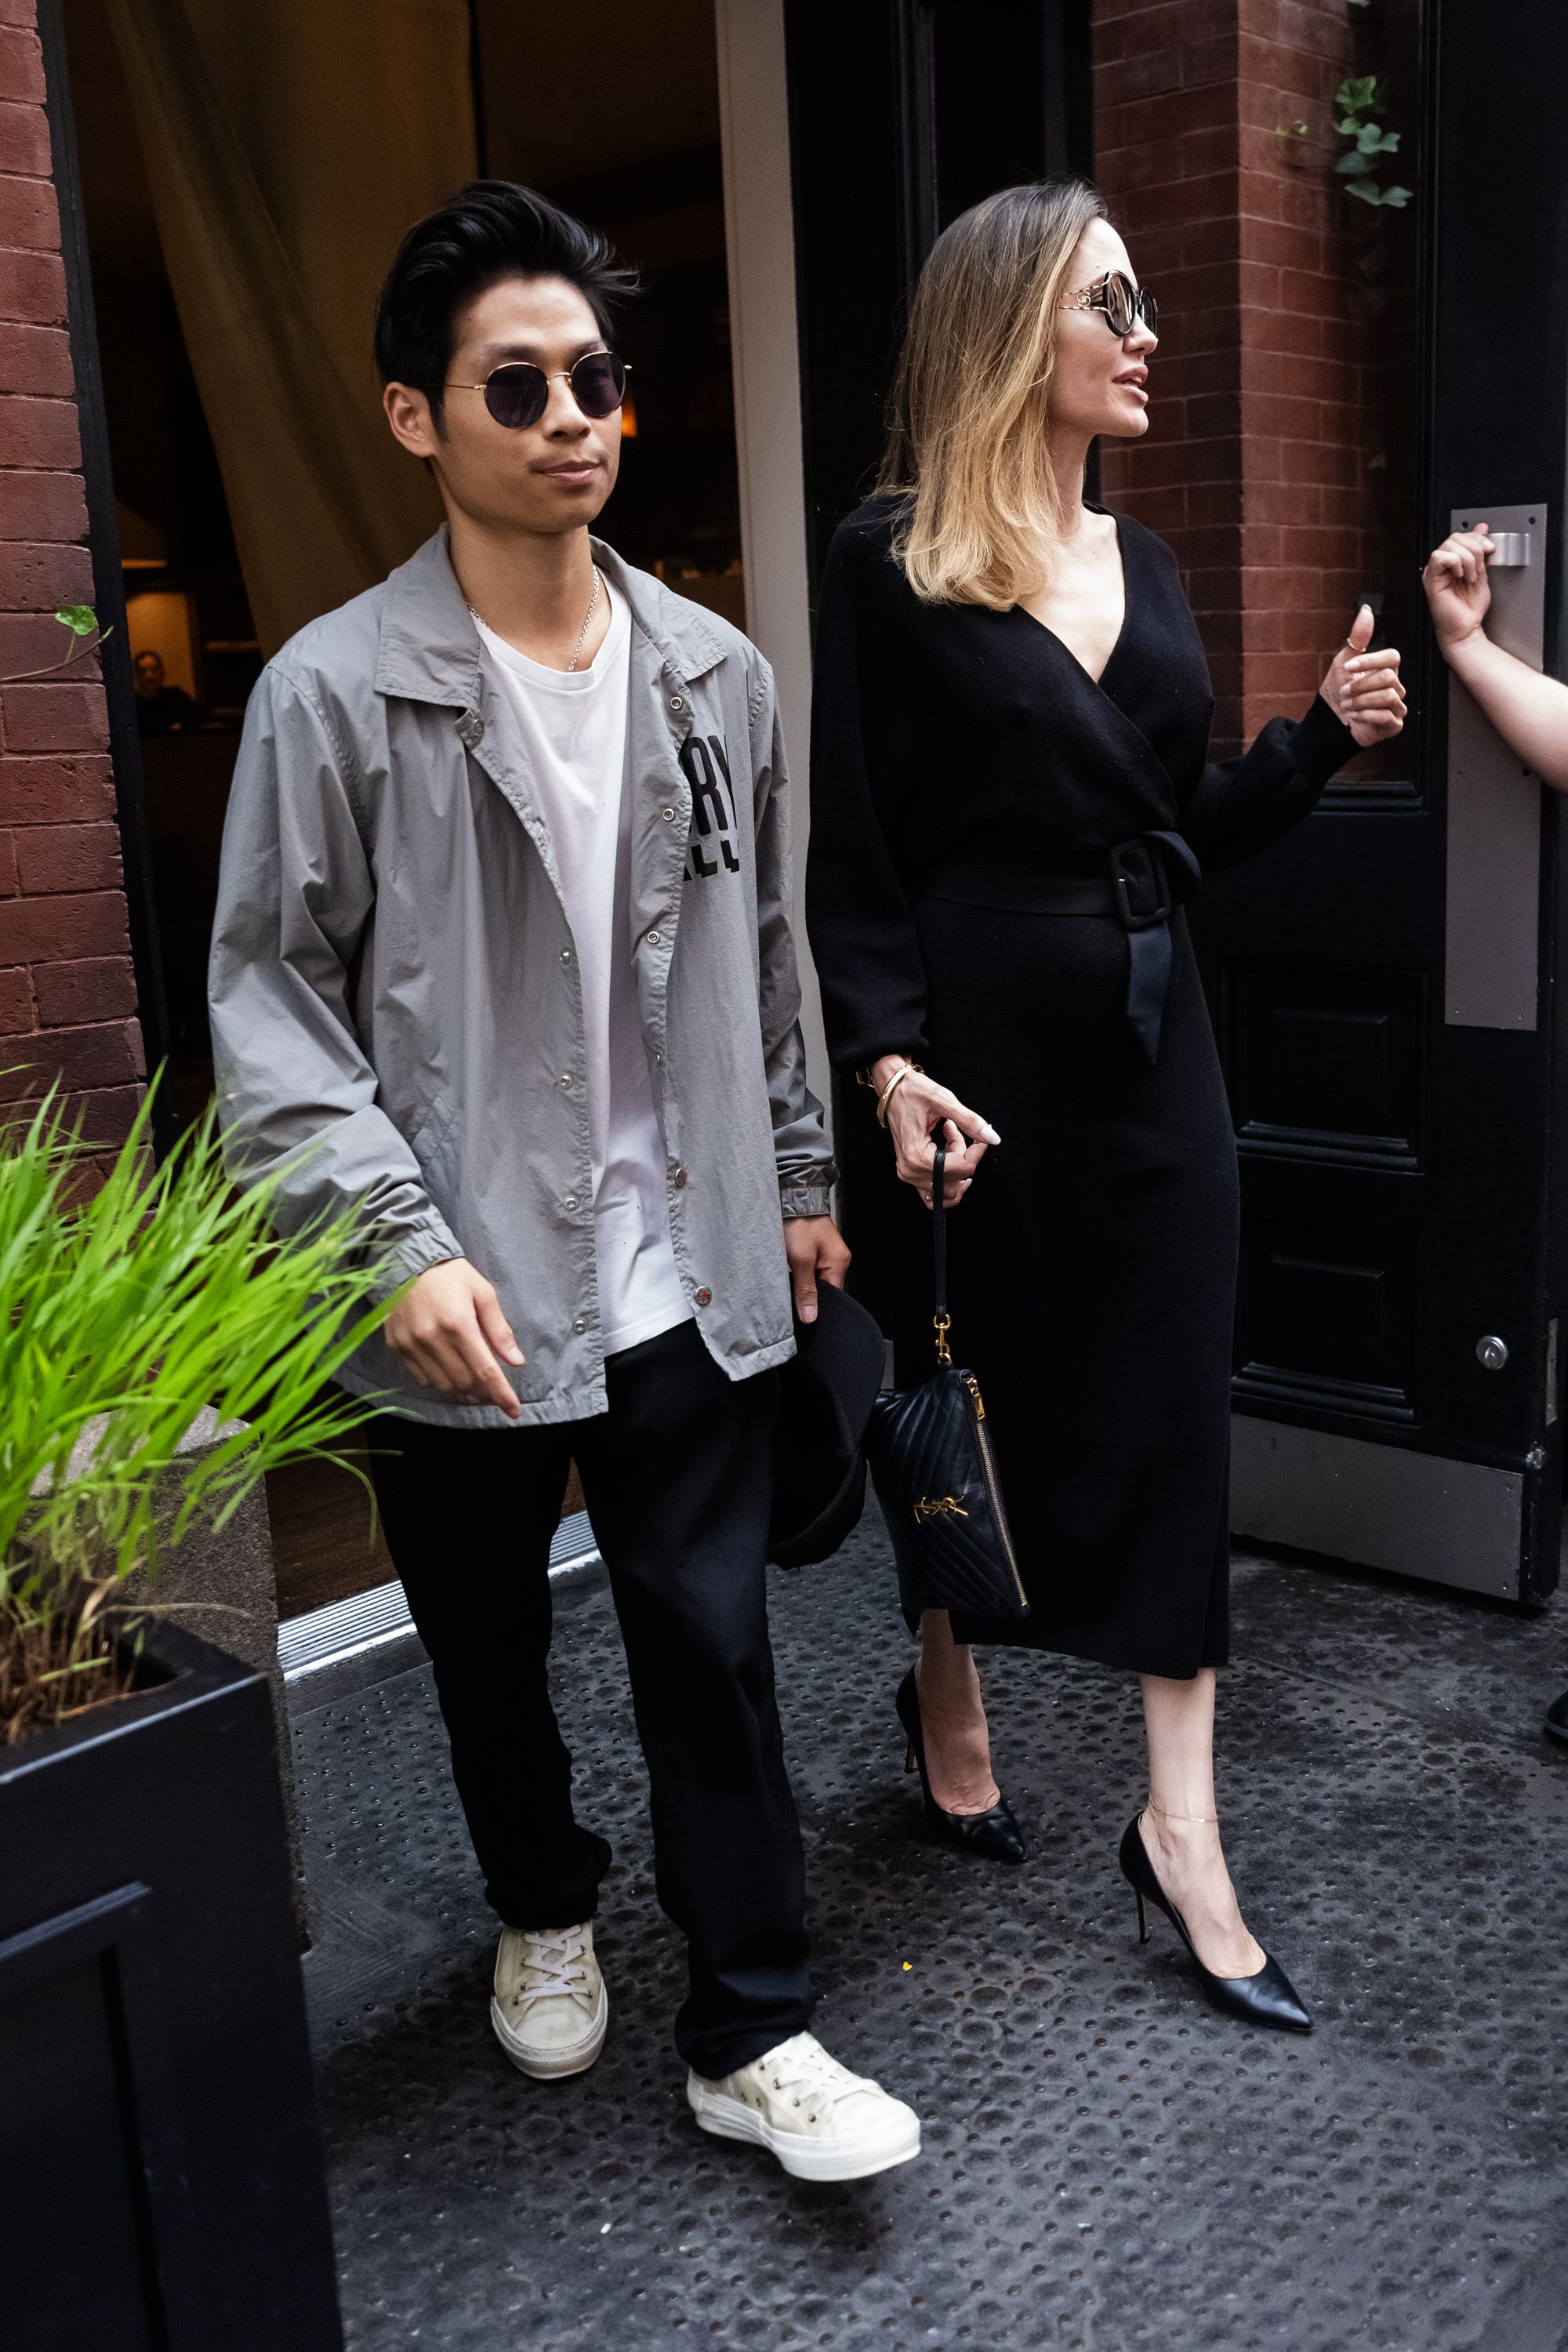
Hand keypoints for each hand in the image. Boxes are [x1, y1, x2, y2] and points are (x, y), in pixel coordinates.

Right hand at [384, 1257, 524, 1418]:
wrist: (406, 1260)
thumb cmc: (451, 1275)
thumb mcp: (483, 1293)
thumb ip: (499, 1329)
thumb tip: (516, 1362)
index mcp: (459, 1323)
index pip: (485, 1371)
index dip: (502, 1395)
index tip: (514, 1411)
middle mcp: (433, 1338)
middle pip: (465, 1383)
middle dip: (484, 1391)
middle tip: (493, 1385)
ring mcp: (411, 1345)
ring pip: (444, 1385)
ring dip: (462, 1387)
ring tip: (471, 1373)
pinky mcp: (397, 1347)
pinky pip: (422, 1378)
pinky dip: (439, 1379)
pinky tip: (447, 1364)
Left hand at [783, 1213, 850, 1323]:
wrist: (790, 1196)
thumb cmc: (798, 1222)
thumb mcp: (800, 1259)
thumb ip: (805, 1289)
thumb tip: (811, 1316)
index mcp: (839, 1263)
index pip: (832, 1298)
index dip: (815, 1307)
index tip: (799, 1312)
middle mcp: (836, 1260)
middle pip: (822, 1290)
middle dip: (806, 1295)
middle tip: (789, 1294)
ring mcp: (825, 1254)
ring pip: (813, 1281)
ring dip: (800, 1283)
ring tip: (787, 1280)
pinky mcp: (813, 1250)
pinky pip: (807, 1270)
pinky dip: (797, 1274)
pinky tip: (787, 1271)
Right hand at [874, 1057, 1000, 1209]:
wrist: (892, 1089)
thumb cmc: (912, 1091)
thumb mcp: (944, 1101)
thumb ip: (970, 1122)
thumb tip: (992, 1138)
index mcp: (917, 1155)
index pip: (961, 1169)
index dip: (977, 1153)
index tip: (979, 1135)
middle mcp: (911, 1170)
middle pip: (955, 1179)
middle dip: (964, 1156)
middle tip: (957, 1131)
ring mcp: (909, 1173)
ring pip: (947, 1187)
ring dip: (956, 1166)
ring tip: (951, 1140)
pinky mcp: (909, 1171)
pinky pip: (935, 1187)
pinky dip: (948, 1176)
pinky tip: (949, 1154)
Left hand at [1319, 603, 1406, 746]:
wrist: (1330, 721)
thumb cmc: (1338, 690)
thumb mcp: (1343, 662)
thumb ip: (1357, 638)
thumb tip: (1366, 610)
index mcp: (1387, 670)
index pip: (1392, 658)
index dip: (1370, 661)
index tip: (1347, 668)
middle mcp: (1396, 686)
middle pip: (1387, 678)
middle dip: (1360, 685)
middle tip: (1343, 692)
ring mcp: (1397, 706)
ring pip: (1388, 697)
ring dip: (1361, 701)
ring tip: (1346, 706)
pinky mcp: (1394, 725)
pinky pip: (1387, 717)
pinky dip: (1365, 716)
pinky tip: (1353, 717)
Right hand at [1422, 523, 1493, 655]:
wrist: (1466, 628)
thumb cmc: (1470, 608)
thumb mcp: (1482, 572)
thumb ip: (1480, 551)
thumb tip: (1481, 528)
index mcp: (1451, 562)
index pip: (1460, 536)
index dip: (1477, 538)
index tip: (1490, 549)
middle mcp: (1441, 565)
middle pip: (1455, 537)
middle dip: (1474, 549)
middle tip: (1479, 569)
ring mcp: (1434, 571)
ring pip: (1449, 545)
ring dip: (1467, 559)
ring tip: (1470, 576)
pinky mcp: (1430, 579)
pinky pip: (1440, 557)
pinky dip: (1456, 563)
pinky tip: (1460, 576)